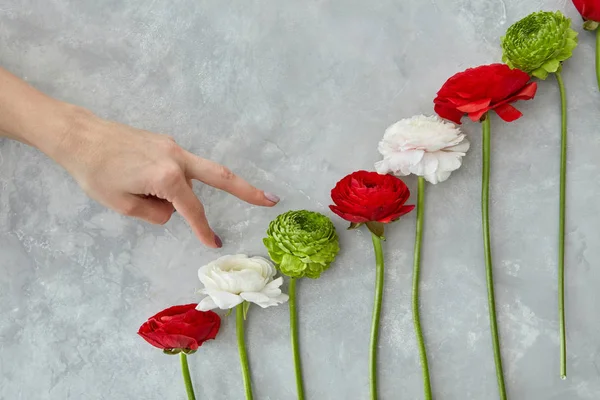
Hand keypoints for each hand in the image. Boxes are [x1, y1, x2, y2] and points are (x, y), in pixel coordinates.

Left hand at [52, 111, 278, 247]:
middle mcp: (177, 157)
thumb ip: (155, 213)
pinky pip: (175, 167)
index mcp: (168, 176)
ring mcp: (172, 146)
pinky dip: (169, 180)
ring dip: (182, 191)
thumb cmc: (96, 172)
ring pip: (191, 174)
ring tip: (134, 189)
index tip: (215, 244)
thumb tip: (170, 209)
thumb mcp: (123, 204)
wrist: (78, 135)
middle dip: (247, 190)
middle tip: (271, 200)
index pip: (193, 210)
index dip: (204, 230)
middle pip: (220, 176)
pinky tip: (138, 179)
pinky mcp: (164, 142)